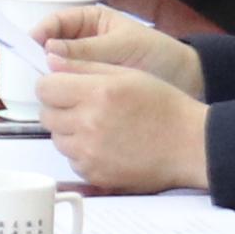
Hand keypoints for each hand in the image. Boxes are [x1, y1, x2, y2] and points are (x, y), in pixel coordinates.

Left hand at [36, 62, 208, 193]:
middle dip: (59, 108)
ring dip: (69, 131)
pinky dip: (82, 153)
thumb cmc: (164, 106)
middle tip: (83, 105)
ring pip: (57, 139)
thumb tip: (50, 58)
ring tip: (98, 125)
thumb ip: (84, 65)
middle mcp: (88, 124)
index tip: (63, 87)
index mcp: (96, 93)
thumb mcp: (127, 73)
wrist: (190, 145)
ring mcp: (90, 153)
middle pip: (46, 114)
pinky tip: (105, 145)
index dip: (52, 85)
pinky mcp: (95, 175)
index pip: (44, 88)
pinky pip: (72, 160)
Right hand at [46, 16, 199, 97]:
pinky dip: (68, 97)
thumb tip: (49, 51)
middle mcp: (83, 43)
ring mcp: (86, 67)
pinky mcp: (91, 89)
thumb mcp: (122, 47)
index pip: (55, 23)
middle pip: (51, 49)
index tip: (30, 48)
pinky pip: (72, 91)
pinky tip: (65, 105)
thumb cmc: (158, 55)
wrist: (187, 82)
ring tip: (52, 92)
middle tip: (39, 75)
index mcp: (90, 22)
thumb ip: (86, 50)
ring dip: (56, 82)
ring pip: (59, 72)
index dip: (40, 33)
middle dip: (45, 61)